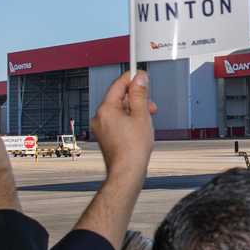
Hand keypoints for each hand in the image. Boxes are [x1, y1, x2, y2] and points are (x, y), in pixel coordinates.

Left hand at [74, 71, 154, 246]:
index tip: (142, 76)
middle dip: (136, 98)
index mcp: (106, 109)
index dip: (132, 78)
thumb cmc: (133, 148)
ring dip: (134, 110)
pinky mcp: (105, 137)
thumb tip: (139, 78)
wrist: (127, 173)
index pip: (118, 85)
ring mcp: (101, 128)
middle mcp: (100, 117)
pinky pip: (117, 121)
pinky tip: (140, 129)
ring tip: (147, 119)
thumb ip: (140, 94)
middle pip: (119, 98)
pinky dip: (128, 120)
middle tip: (150, 104)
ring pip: (119, 110)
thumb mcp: (142, 115)